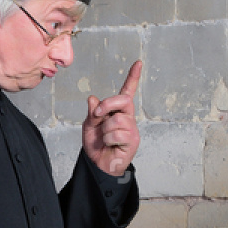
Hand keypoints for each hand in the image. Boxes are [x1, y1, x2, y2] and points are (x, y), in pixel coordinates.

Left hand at [83, 60, 142, 175]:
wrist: (98, 164)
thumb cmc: (96, 145)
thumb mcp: (89, 125)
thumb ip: (92, 113)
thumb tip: (93, 99)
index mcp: (117, 111)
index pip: (127, 92)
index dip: (132, 78)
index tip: (138, 63)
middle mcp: (127, 117)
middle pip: (123, 101)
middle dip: (107, 105)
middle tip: (97, 115)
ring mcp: (131, 129)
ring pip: (117, 120)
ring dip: (105, 129)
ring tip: (105, 139)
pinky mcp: (132, 141)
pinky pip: (117, 134)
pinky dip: (108, 140)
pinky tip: (111, 145)